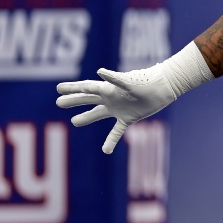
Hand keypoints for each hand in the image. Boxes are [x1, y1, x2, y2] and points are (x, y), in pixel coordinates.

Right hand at [57, 65, 181, 153]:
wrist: (164, 87)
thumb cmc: (147, 81)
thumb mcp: (129, 81)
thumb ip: (115, 78)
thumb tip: (99, 72)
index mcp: (108, 88)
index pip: (86, 88)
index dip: (72, 88)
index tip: (58, 89)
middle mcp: (111, 97)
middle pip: (88, 99)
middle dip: (74, 100)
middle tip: (58, 102)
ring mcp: (119, 108)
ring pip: (98, 113)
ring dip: (87, 117)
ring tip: (74, 121)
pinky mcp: (129, 118)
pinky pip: (117, 131)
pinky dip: (111, 140)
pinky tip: (105, 151)